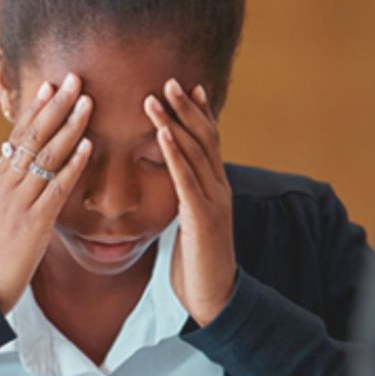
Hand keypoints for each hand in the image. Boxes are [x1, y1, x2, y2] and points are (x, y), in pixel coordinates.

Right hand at [0, 73, 93, 312]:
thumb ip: (10, 187)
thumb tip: (17, 164)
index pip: (18, 136)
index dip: (36, 109)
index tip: (51, 84)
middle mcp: (8, 184)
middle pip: (33, 136)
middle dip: (55, 106)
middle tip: (74, 79)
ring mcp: (20, 202)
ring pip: (46, 156)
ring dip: (69, 126)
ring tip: (87, 101)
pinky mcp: (34, 222)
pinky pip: (56, 187)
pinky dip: (73, 164)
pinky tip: (88, 146)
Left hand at [145, 79, 236, 325]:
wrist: (214, 296)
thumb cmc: (196, 262)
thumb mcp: (190, 223)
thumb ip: (186, 200)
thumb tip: (174, 185)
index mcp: (215, 188)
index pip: (208, 142)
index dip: (199, 113)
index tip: (186, 86)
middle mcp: (218, 187)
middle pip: (204, 138)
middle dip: (186, 108)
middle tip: (168, 79)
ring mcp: (213, 200)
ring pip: (194, 152)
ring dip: (174, 122)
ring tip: (156, 97)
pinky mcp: (201, 217)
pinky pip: (186, 179)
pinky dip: (174, 154)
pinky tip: (161, 134)